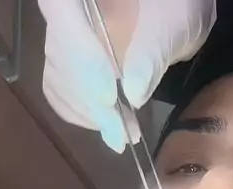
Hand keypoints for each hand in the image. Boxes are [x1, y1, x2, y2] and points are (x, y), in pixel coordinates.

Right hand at [38, 0, 215, 151]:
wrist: (172, 16)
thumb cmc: (175, 11)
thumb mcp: (170, 25)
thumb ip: (151, 53)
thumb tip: (133, 94)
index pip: (61, 12)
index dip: (81, 57)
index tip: (109, 96)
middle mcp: (65, 12)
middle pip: (60, 56)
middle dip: (91, 100)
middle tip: (122, 133)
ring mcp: (63, 37)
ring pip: (58, 78)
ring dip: (88, 113)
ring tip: (123, 133)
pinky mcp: (65, 63)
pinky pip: (58, 91)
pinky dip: (80, 114)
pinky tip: (107, 126)